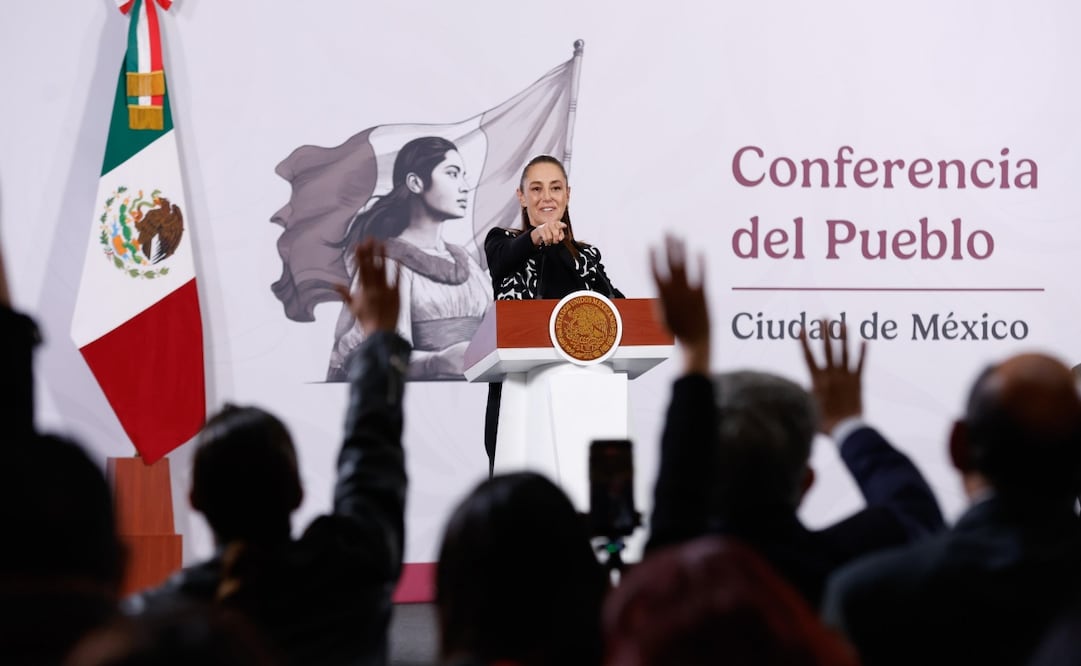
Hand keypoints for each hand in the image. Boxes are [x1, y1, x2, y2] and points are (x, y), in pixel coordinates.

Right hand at [333, 238, 399, 335]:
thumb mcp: (353, 308)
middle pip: (371, 267)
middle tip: (370, 238)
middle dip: (370, 252)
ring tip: (383, 243)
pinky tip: (398, 259)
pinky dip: (398, 270)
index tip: (358, 245)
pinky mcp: (397, 295)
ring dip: (383, 256)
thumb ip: (345, 294)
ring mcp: (386, 291)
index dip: (359, 257)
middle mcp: (374, 289)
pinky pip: (398, 280)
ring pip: (384, 270)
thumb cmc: (367, 321)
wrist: (381, 333)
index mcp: (363, 290)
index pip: (360, 270)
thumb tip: (334, 284)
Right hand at [531, 221, 566, 246]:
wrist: (538, 233)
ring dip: (550, 241)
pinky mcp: (540, 230)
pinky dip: (546, 242)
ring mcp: (545, 226)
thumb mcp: (557, 234)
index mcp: (556, 223)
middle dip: (556, 239)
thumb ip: (561, 235)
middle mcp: (550, 223)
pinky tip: (546, 241)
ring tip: (550, 241)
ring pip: (550, 237)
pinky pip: (545, 238)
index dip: (562, 225)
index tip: (565, 226)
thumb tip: (560, 239)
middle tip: (555, 241)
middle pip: (555, 233)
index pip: (560, 224)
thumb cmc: (549, 233)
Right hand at [650, 234, 708, 373]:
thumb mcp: (663, 314)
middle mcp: (674, 292)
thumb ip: (661, 298)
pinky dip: (700, 263)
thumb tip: (659, 285)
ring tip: (680, 237)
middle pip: (670, 265)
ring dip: (682, 251)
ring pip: (684, 267)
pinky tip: (700, 251)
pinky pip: (701, 276)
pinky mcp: (702, 295)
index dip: (653, 258)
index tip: (652, 244)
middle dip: (668, 247)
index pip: (655, 272)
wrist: (695, 342)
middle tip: (667, 232)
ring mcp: (688, 293)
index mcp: (662, 297)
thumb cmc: (678, 330)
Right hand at [799, 319, 865, 433]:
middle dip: (825, 332)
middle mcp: (831, 375)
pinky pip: (860, 364)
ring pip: (844, 352)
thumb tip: (798, 388)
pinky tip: (864, 341)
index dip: (804, 341)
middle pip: (827, 349)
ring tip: (843, 324)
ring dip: (843, 337)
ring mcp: (846, 377)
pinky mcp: (858, 382)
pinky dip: (863, 352)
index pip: (809, 356)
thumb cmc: (824, 422)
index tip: (801, 328)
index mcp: (817, 380)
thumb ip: (805, 394)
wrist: (845, 429)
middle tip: (825, 319)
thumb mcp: (809, 406)